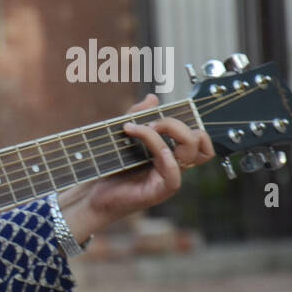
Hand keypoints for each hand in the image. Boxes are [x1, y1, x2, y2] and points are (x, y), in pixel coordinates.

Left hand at [59, 93, 214, 238]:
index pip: (199, 137)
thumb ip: (137, 117)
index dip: (187, 121)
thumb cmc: (109, 169)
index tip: (157, 117)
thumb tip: (153, 97)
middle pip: (199, 139)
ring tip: (140, 130)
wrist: (92, 194)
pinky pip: (174, 174)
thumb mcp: (123, 137)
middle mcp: (175, 165)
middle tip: (147, 123)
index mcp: (172, 153)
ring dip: (168, 133)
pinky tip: (145, 148)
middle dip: (174, 123)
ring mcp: (169, 178)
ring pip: (191, 151)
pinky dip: (164, 156)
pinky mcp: (159, 191)